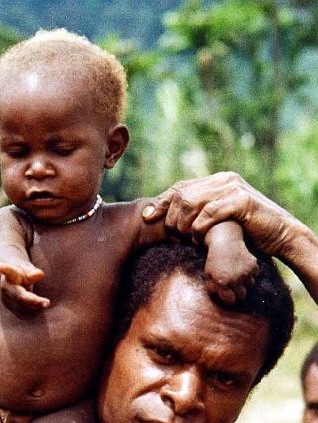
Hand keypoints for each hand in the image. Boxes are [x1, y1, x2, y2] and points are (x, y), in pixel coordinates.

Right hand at [0, 261, 49, 313]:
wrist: (11, 282)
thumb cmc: (21, 272)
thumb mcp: (26, 267)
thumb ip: (32, 270)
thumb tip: (40, 274)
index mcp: (10, 275)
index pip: (7, 271)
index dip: (3, 268)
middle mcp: (6, 289)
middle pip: (19, 296)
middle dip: (33, 301)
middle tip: (47, 303)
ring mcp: (7, 301)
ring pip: (23, 307)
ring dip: (36, 306)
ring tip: (45, 303)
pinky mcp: (12, 309)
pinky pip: (25, 313)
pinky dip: (34, 310)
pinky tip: (39, 306)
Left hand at [141, 171, 306, 262]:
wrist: (280, 234)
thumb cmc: (248, 232)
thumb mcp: (219, 221)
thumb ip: (201, 214)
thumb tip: (172, 221)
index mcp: (216, 181)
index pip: (179, 187)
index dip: (161, 201)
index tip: (146, 216)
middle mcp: (223, 180)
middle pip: (181, 194)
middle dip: (171, 218)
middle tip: (174, 236)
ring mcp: (233, 188)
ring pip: (191, 202)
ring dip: (183, 224)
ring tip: (187, 239)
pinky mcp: (241, 201)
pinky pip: (209, 212)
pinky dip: (199, 228)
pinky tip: (199, 239)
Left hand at [204, 221, 256, 303]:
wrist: (224, 241)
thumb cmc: (214, 259)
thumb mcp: (209, 274)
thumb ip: (213, 287)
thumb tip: (220, 297)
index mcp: (222, 283)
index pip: (230, 300)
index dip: (229, 298)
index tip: (228, 295)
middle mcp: (235, 280)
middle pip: (241, 295)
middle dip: (238, 292)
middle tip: (234, 286)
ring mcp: (245, 273)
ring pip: (250, 285)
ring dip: (245, 282)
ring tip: (238, 274)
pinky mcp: (253, 265)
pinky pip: (255, 275)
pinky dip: (251, 272)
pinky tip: (243, 266)